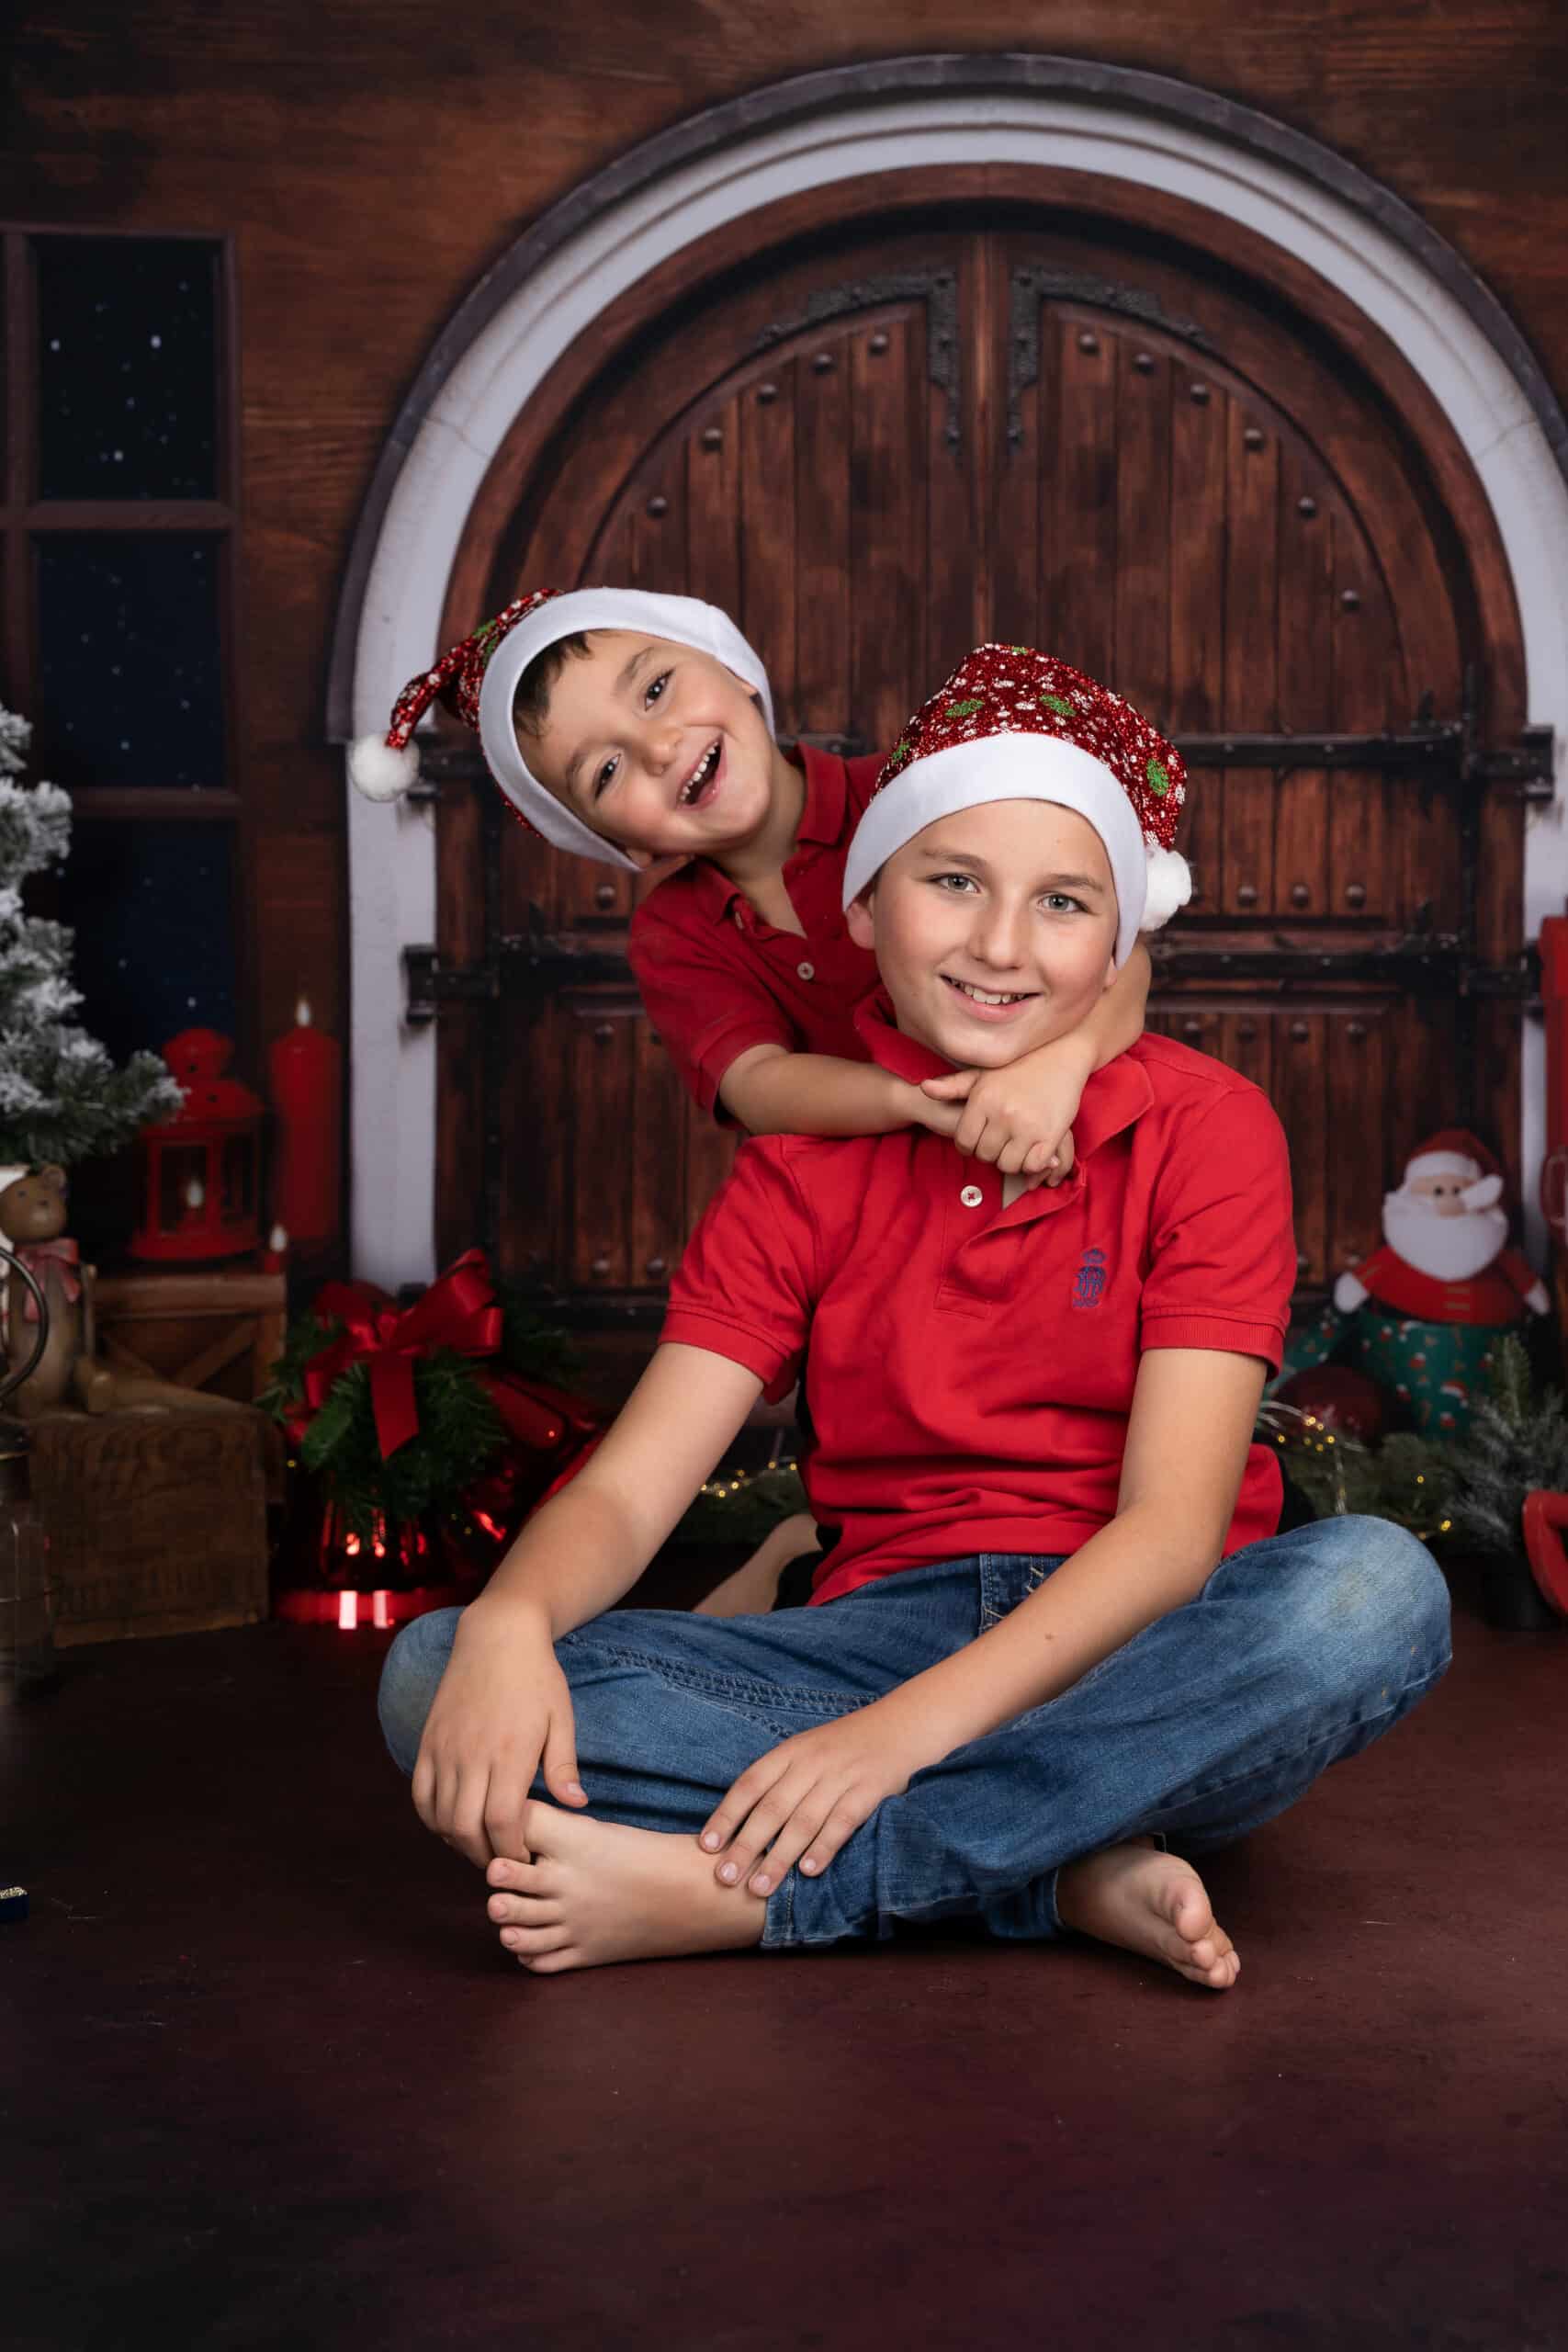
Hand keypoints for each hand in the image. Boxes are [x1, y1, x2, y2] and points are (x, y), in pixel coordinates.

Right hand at [411, 1597, 586, 1868]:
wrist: (497, 1636)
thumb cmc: (538, 1678)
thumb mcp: (562, 1718)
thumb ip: (563, 1766)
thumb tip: (576, 1805)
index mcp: (510, 1753)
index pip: (502, 1823)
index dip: (511, 1851)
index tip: (525, 1858)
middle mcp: (472, 1755)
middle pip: (466, 1829)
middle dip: (485, 1856)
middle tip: (503, 1860)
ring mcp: (445, 1749)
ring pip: (440, 1817)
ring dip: (458, 1842)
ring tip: (480, 1844)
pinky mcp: (428, 1742)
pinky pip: (420, 1794)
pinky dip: (432, 1818)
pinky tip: (452, 1823)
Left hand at [698, 1703, 934, 1895]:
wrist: (899, 1725)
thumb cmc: (844, 1746)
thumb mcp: (806, 1750)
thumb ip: (779, 1780)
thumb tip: (739, 1823)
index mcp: (790, 1751)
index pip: (750, 1784)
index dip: (727, 1815)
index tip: (706, 1846)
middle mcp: (811, 1762)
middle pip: (772, 1808)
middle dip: (745, 1846)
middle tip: (725, 1878)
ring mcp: (840, 1776)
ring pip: (803, 1821)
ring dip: (779, 1857)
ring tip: (759, 1888)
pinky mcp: (869, 1790)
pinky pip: (843, 1821)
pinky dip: (824, 1846)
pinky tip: (809, 1871)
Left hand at [919, 1065, 1075, 1182]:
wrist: (1060, 1056)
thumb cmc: (1017, 1067)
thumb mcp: (982, 1073)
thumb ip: (952, 1085)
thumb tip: (923, 1088)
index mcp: (983, 1100)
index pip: (964, 1142)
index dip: (969, 1146)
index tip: (980, 1141)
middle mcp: (1003, 1114)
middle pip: (985, 1156)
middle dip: (990, 1153)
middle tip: (1000, 1142)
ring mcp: (1027, 1126)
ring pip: (1008, 1165)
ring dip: (1010, 1160)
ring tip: (1015, 1146)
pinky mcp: (1050, 1135)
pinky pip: (1032, 1165)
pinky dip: (1032, 1162)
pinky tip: (1033, 1149)